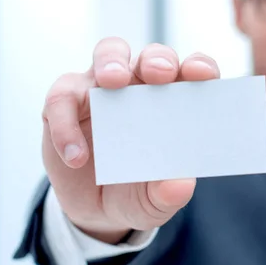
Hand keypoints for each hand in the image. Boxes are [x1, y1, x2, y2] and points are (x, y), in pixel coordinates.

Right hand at [42, 37, 219, 243]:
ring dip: (112, 62)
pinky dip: (66, 123)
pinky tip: (76, 157)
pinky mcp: (67, 101)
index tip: (203, 74)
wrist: (95, 211)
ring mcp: (103, 88)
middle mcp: (142, 86)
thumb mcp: (154, 202)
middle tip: (159, 74)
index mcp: (175, 101)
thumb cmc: (137, 191)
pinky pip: (62, 97)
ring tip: (112, 82)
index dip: (200, 67)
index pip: (193, 72)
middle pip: (153, 56)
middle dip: (158, 60)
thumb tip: (181, 185)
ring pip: (109, 53)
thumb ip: (168, 194)